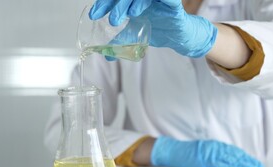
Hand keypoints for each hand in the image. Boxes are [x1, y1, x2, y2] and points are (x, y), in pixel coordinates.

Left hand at [90, 0, 217, 57]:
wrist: (179, 37)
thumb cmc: (158, 30)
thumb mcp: (135, 36)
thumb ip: (120, 42)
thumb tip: (106, 55)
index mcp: (133, 1)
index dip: (103, 4)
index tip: (94, 15)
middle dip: (112, 4)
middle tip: (109, 19)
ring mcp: (157, 0)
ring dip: (126, 4)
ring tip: (120, 18)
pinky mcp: (171, 4)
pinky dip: (145, 2)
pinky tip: (136, 13)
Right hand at [150, 136, 262, 166]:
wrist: (172, 151)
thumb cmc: (185, 153)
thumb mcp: (202, 151)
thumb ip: (214, 154)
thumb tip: (226, 160)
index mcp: (214, 145)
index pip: (232, 151)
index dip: (244, 156)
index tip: (253, 162)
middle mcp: (214, 148)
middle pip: (234, 154)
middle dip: (247, 160)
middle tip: (258, 166)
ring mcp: (209, 153)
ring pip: (229, 158)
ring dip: (242, 164)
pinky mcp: (204, 160)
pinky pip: (219, 164)